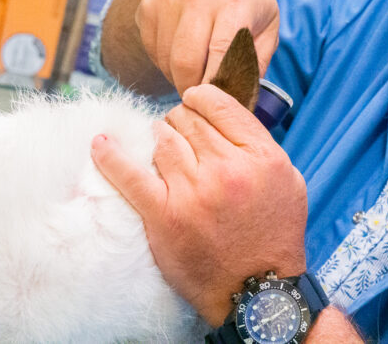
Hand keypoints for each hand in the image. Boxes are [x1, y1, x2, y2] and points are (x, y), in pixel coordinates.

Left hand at [91, 84, 307, 326]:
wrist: (258, 289)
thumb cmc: (274, 234)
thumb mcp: (288, 179)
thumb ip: (259, 144)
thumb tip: (223, 117)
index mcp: (261, 156)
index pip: (218, 104)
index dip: (201, 98)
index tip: (194, 103)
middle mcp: (227, 169)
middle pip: (188, 120)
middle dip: (181, 121)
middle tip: (182, 134)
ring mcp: (193, 192)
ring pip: (162, 139)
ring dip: (159, 138)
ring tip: (163, 148)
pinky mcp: (164, 216)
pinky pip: (130, 176)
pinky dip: (111, 157)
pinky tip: (100, 143)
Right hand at [141, 0, 279, 94]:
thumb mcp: (268, 22)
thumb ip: (258, 60)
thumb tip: (242, 99)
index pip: (220, 54)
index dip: (218, 85)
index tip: (219, 102)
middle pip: (186, 62)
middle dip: (193, 89)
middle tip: (203, 97)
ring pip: (166, 60)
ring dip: (179, 76)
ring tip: (196, 72)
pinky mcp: (148, 5)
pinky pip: (153, 50)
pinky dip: (166, 62)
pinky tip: (182, 53)